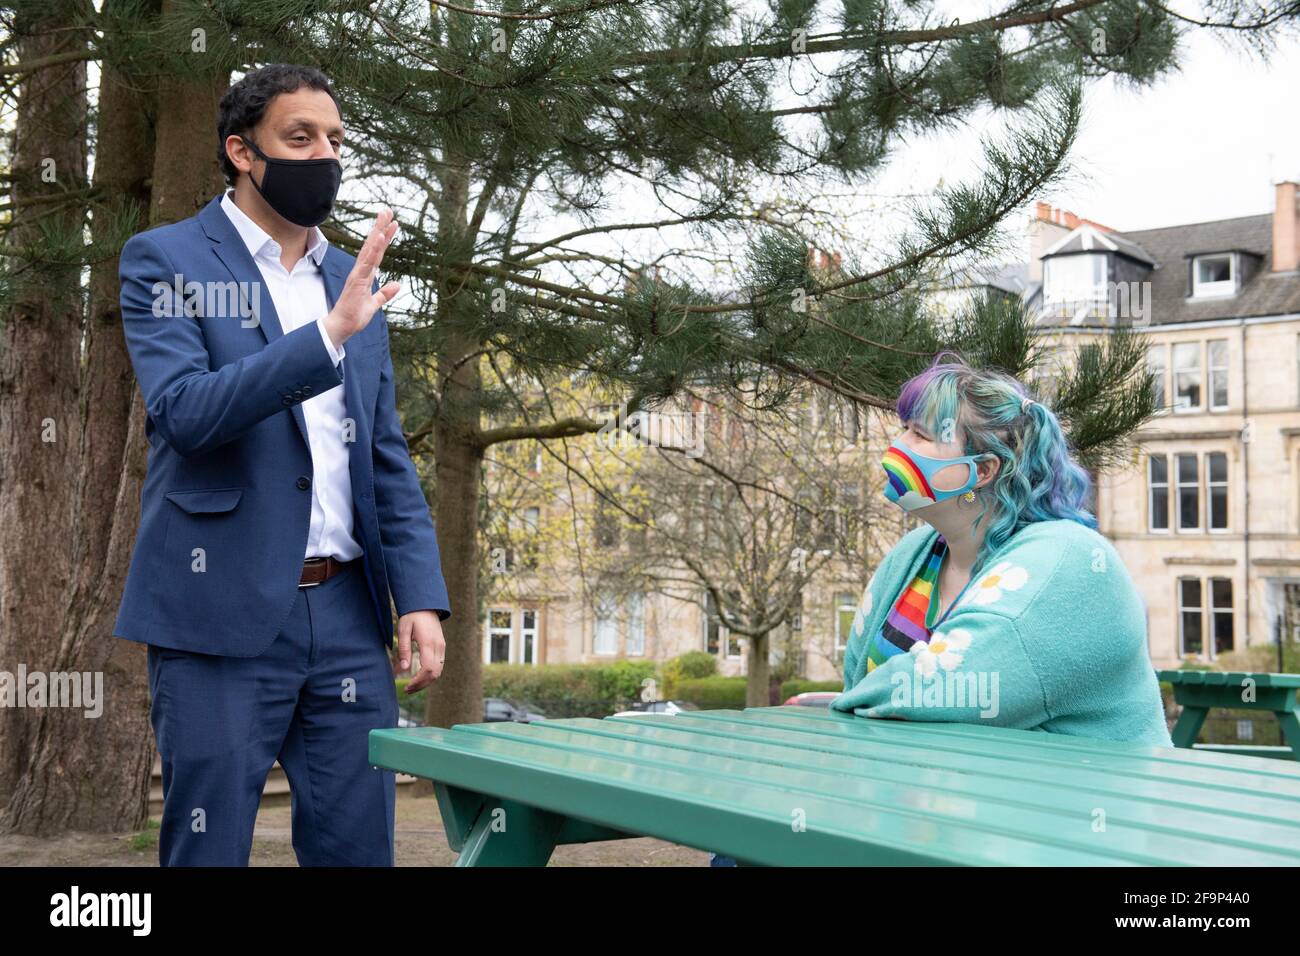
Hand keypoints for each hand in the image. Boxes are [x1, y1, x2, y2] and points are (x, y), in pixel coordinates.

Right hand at [322, 208, 400, 348]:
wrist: (341, 327)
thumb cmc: (354, 316)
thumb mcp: (374, 304)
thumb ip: (384, 294)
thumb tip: (397, 285)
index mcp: (366, 274)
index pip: (378, 252)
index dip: (386, 238)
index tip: (393, 224)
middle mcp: (362, 270)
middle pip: (373, 245)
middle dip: (380, 227)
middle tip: (388, 210)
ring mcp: (359, 274)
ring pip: (370, 250)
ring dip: (378, 233)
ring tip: (385, 218)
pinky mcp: (357, 281)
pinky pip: (366, 263)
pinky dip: (372, 250)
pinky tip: (379, 238)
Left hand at [397, 610, 444, 693]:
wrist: (425, 605)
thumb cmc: (411, 616)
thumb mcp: (403, 630)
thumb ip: (404, 649)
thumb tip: (403, 668)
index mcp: (428, 642)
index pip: (427, 668)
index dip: (418, 681)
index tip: (407, 686)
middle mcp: (438, 646)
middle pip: (434, 673)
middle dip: (421, 685)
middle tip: (407, 690)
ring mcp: (442, 647)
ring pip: (438, 671)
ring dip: (426, 681)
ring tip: (412, 686)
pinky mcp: (442, 647)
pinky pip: (439, 665)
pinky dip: (430, 675)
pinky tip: (420, 677)